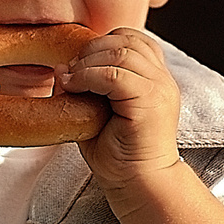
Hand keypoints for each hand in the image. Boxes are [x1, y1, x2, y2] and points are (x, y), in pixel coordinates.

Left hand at [66, 29, 184, 192]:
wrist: (139, 185)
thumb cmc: (118, 155)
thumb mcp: (94, 113)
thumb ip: (82, 87)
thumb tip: (61, 65)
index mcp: (155, 78)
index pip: (132, 39)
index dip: (102, 43)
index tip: (79, 64)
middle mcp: (162, 79)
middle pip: (125, 40)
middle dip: (90, 50)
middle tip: (70, 71)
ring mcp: (160, 88)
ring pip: (120, 53)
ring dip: (87, 62)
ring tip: (71, 81)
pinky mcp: (151, 102)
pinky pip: (115, 75)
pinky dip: (89, 76)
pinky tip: (74, 87)